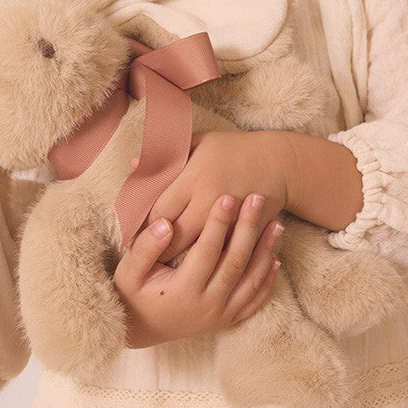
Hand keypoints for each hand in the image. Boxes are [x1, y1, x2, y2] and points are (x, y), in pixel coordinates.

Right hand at [113, 193, 283, 348]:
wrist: (139, 329)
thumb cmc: (133, 294)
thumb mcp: (128, 271)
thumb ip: (145, 247)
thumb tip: (166, 224)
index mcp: (183, 291)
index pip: (207, 251)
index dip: (218, 223)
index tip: (227, 197)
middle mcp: (207, 305)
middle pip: (235, 262)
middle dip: (248, 228)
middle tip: (257, 199)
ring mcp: (220, 315)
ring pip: (251, 281)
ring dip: (266, 251)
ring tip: (277, 224)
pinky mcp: (227, 320)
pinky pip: (254, 300)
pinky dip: (267, 280)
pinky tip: (275, 258)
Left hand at [144, 132, 290, 261]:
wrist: (278, 164)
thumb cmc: (233, 149)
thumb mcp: (200, 141)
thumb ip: (168, 153)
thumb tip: (134, 164)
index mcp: (194, 177)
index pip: (159, 210)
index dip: (142, 227)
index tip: (129, 237)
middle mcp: (209, 201)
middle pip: (174, 234)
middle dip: (157, 248)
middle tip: (141, 256)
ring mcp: (228, 220)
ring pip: (194, 249)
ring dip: (177, 258)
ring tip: (159, 265)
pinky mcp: (242, 233)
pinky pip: (216, 253)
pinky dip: (202, 261)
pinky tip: (189, 265)